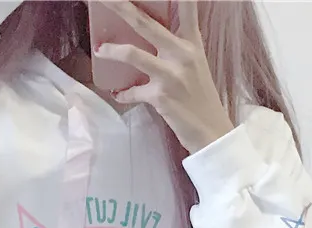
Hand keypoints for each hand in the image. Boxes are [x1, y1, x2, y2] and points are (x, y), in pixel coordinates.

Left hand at [95, 1, 233, 153]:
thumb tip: (149, 40)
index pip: (188, 7)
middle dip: (121, 7)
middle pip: (145, 23)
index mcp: (192, 43)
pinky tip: (118, 93)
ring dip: (112, 51)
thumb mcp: (194, 66)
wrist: (211, 131)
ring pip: (133, 54)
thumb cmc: (201, 99)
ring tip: (100, 50)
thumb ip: (176, 49)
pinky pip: (133, 91)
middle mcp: (182, 54)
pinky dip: (123, 93)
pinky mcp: (160, 96)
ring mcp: (170, 75)